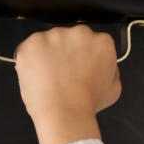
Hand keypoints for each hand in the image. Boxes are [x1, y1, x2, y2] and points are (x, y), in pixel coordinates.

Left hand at [14, 25, 121, 143]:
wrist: (64, 112)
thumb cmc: (90, 103)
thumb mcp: (113, 87)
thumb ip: (109, 69)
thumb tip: (99, 65)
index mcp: (102, 41)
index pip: (93, 42)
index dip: (85, 56)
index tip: (80, 69)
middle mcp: (79, 32)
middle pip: (71, 38)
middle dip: (67, 52)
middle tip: (63, 74)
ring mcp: (54, 35)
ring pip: (49, 42)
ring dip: (48, 55)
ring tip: (48, 78)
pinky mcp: (33, 42)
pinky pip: (30, 48)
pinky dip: (30, 60)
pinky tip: (36, 75)